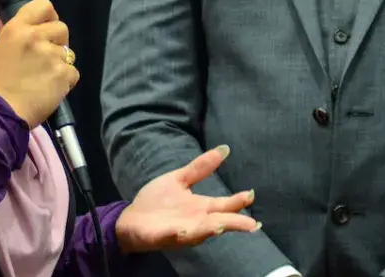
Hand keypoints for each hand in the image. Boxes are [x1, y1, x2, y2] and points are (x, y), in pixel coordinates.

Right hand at [0, 0, 77, 127]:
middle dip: (57, 41)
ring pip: (68, 51)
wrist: (5, 109)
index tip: (46, 27)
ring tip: (45, 75)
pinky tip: (52, 87)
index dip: (49, 16)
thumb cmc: (0, 79)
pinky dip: (65, 80)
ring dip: (60, 62)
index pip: (44, 5)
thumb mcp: (1, 48)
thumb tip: (14, 16)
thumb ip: (11, 30)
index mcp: (18, 28)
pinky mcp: (64, 74)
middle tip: (45, 56)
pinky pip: (73, 71)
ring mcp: (52, 55)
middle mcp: (36, 37)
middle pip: (62, 28)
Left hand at [115, 145, 260, 253]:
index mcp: (201, 207)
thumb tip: (224, 148)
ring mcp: (181, 230)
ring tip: (221, 226)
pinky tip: (183, 231)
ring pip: (200, 232)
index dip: (238, 202)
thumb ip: (200, 168)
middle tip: (252, 224)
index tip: (251, 195)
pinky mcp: (162, 236)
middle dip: (234, 223)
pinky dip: (179, 234)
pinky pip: (172, 236)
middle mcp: (196, 221)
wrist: (132, 218)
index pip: (224, 205)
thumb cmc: (158, 202)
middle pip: (219, 222)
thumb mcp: (180, 179)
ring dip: (210, 229)